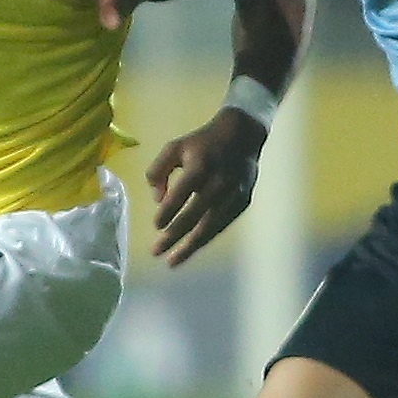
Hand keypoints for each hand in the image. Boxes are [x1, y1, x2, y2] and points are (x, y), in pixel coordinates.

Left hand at [145, 106, 266, 265]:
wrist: (242, 136)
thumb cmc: (202, 143)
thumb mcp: (174, 148)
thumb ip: (158, 171)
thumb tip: (158, 200)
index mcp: (200, 166)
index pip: (181, 194)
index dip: (167, 212)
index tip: (155, 226)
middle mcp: (219, 183)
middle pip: (194, 217)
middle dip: (174, 237)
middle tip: (156, 252)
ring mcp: (233, 195)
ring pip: (210, 227)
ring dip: (190, 246)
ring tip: (173, 261)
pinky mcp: (243, 202)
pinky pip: (221, 225)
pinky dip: (205, 238)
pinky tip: (191, 248)